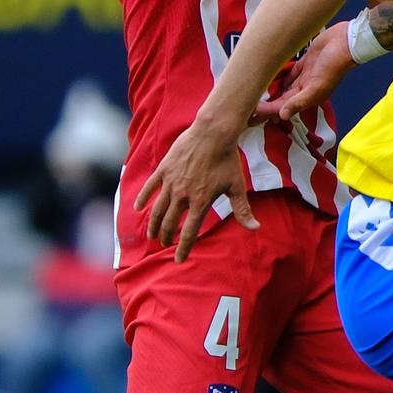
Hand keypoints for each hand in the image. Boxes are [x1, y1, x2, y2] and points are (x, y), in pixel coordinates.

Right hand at [135, 120, 257, 261]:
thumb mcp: (236, 186)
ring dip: (153, 224)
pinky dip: (142, 198)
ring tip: (151, 234)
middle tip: (164, 244)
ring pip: (157, 209)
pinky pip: (149, 187)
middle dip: (166, 237)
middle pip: (169, 223)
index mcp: (200, 202)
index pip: (189, 232)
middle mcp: (183, 195)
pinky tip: (137, 208)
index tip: (179, 260)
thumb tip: (255, 228)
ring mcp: (171, 182)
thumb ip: (242, 210)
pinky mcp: (164, 169)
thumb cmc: (227, 160)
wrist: (213, 133)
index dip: (184, 248)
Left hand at [256, 22, 354, 122]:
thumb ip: (300, 101)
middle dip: (264, 105)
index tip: (249, 113)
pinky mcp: (304, 63)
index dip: (266, 112)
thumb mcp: (317, 85)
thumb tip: (282, 116)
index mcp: (308, 97)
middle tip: (245, 107)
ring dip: (270, 92)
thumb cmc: (335, 64)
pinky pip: (287, 73)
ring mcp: (304, 76)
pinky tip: (267, 76)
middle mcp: (305, 89)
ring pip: (282, 88)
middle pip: (280, 100)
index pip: (282, 108)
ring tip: (252, 94)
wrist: (347, 41)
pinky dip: (277, 77)